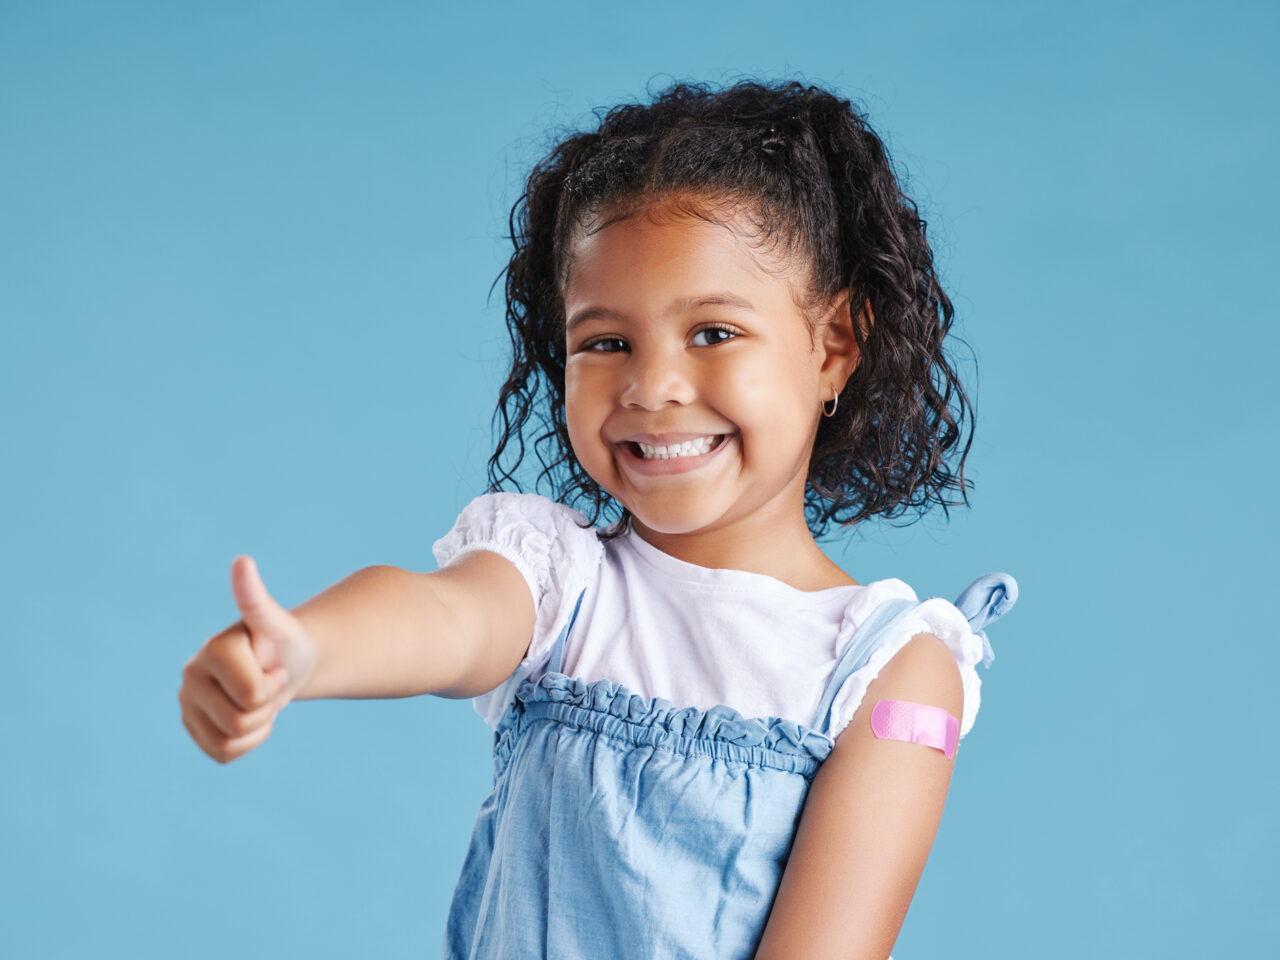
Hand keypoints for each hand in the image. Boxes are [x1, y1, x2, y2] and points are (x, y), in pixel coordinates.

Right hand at [179, 555, 317, 762]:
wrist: (287, 665)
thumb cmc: (286, 643)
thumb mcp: (280, 624)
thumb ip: (257, 599)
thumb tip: (242, 561)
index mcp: (211, 650)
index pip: (252, 694)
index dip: (273, 685)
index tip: (272, 666)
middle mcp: (190, 675)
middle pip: (239, 720)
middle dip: (266, 708)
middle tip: (267, 684)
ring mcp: (187, 702)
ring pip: (228, 741)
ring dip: (256, 727)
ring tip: (258, 700)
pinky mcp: (192, 726)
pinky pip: (222, 753)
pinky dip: (246, 742)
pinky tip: (249, 718)